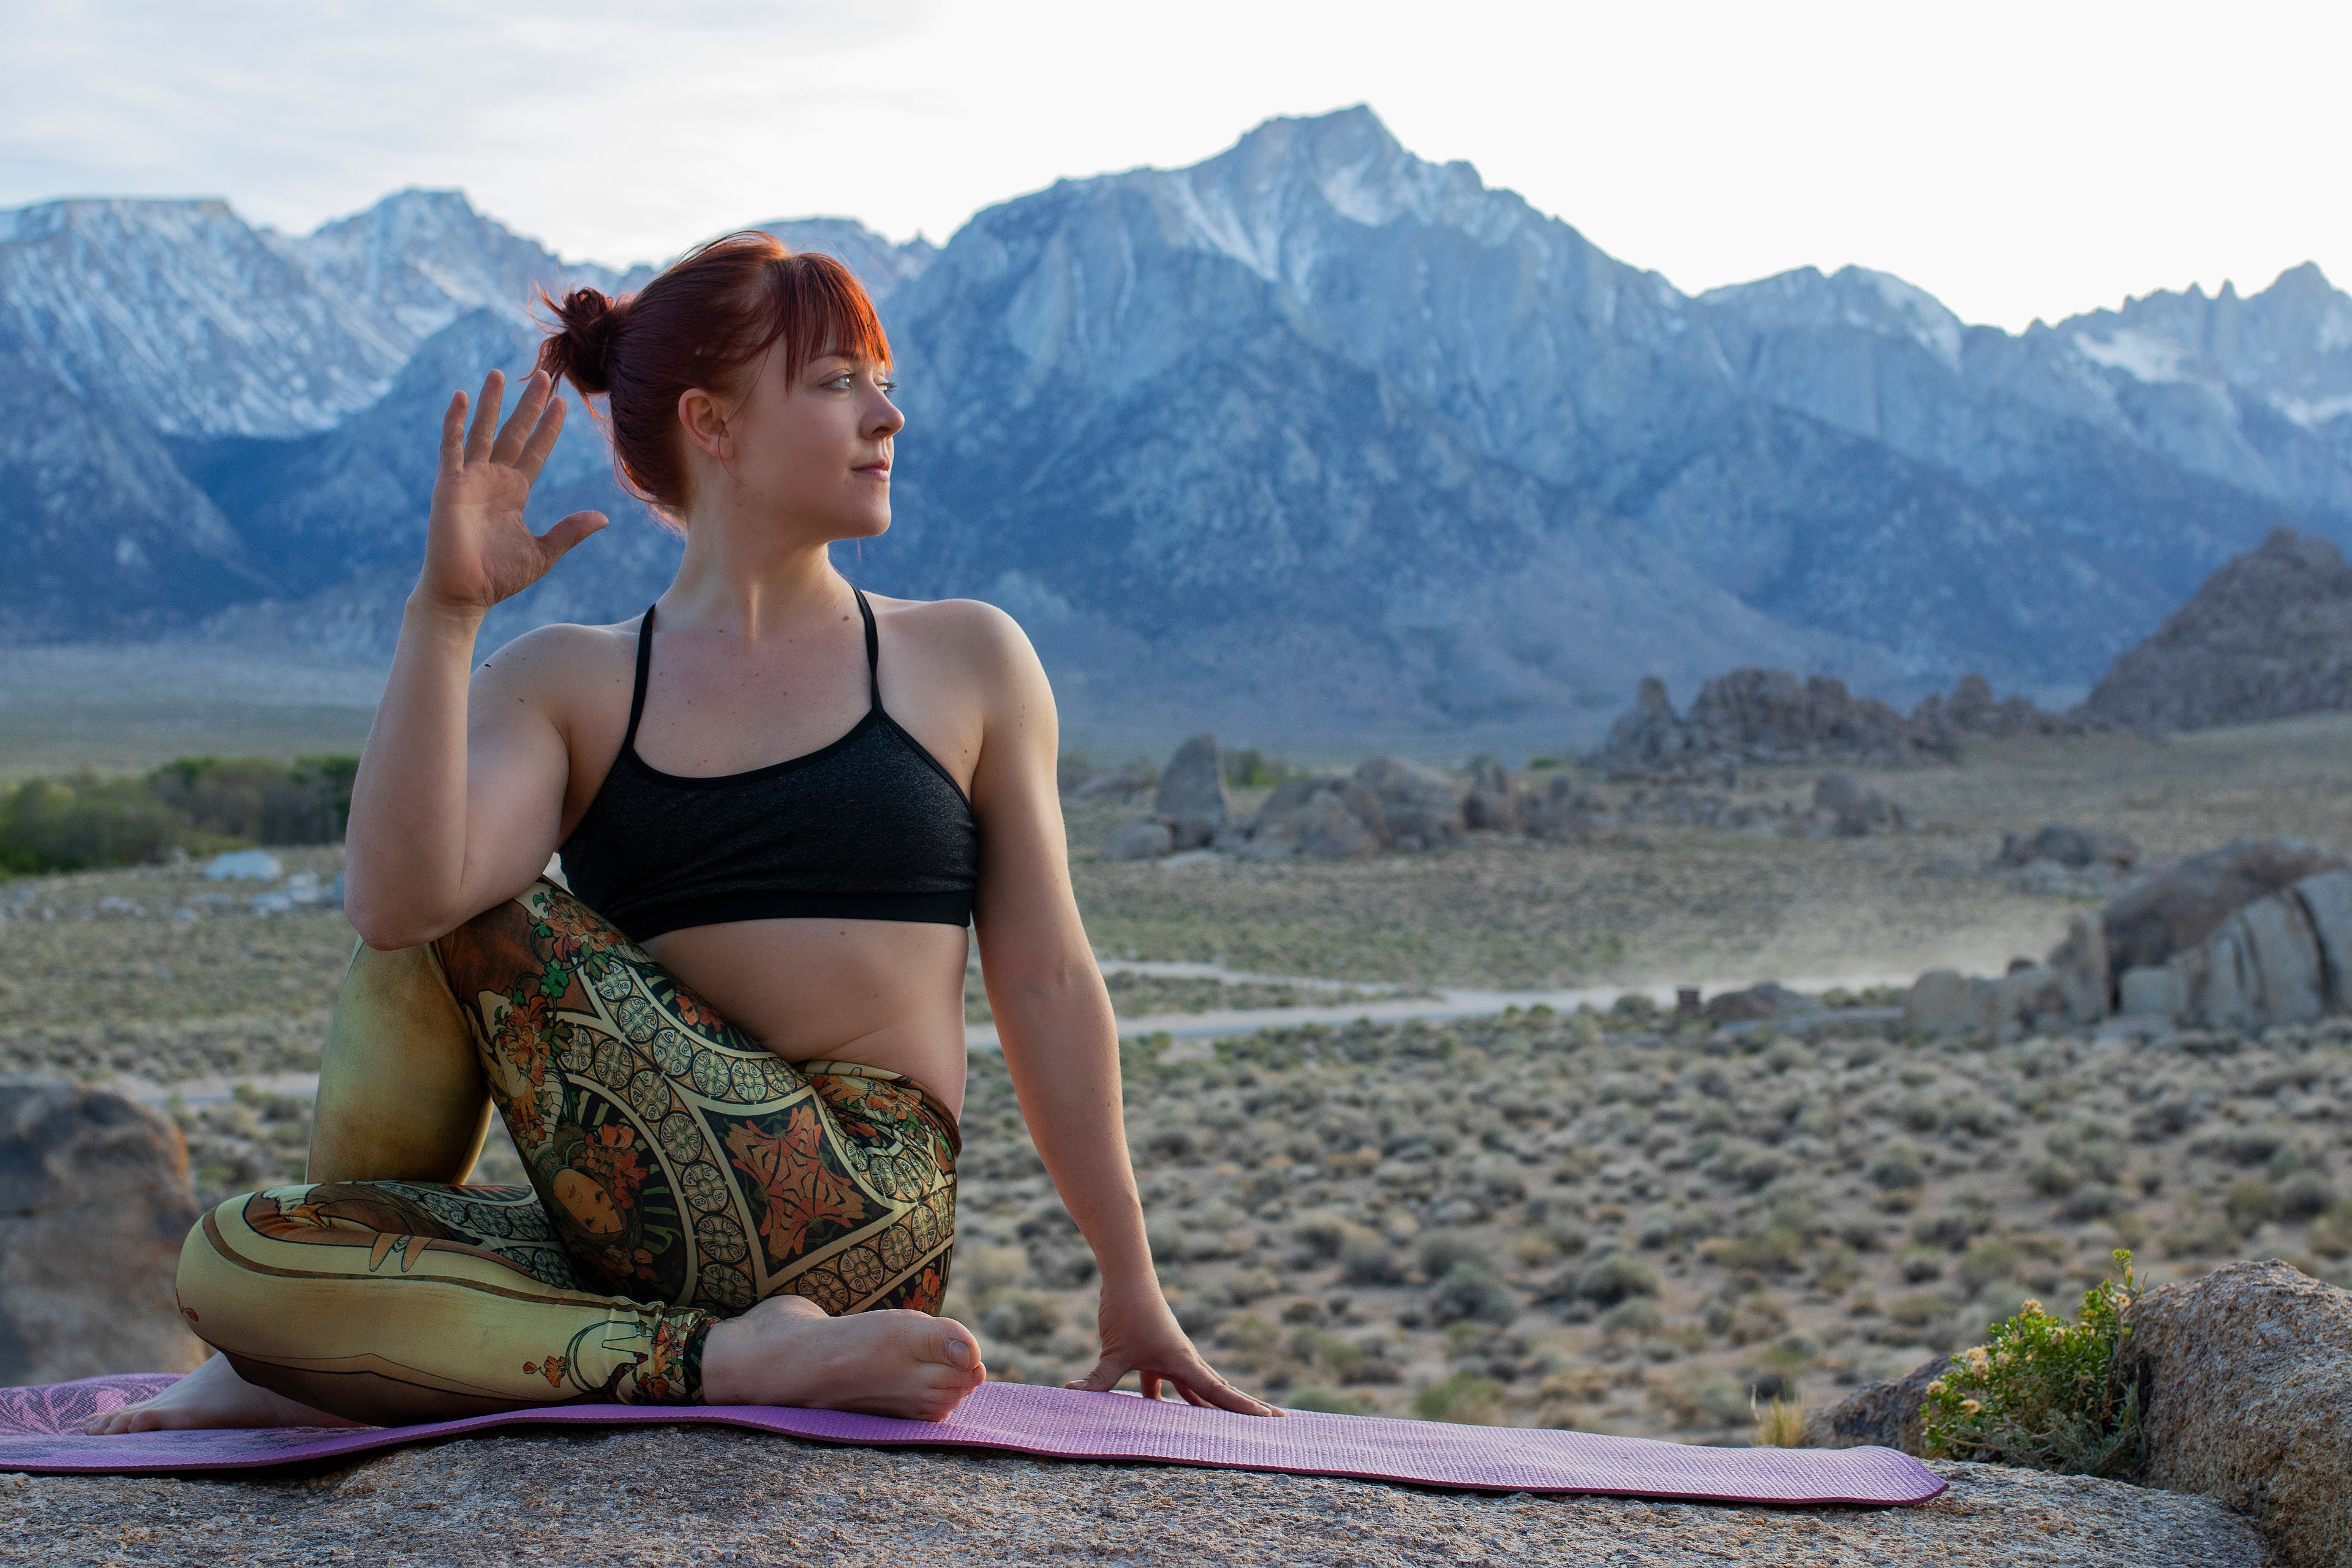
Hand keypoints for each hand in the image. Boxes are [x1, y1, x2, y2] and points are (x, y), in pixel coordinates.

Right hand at [416, 368, 606, 615]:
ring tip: (501, 373)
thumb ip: (570, 531)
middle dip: (528, 405)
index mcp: (514, 493)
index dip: (548, 428)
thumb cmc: (498, 577)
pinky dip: (455, 421)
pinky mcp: (448, 485)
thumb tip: (603, 517)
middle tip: (543, 374)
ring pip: (484, 431)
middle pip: (514, 433)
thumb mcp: (543, 552)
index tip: (563, 403)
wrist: (463, 595)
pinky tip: (463, 396)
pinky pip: (451, 447)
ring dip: (492, 403)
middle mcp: (493, 480)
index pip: (535, 451)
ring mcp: (469, 479)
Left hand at [1065, 1281, 1281, 1415]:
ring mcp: (1171, 1358)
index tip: (1272, 1419)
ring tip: (1224, 1430)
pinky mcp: (1154, 1355)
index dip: (1244, 1408)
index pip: (1219, 1392)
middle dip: (1243, 1408)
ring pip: (1195, 1390)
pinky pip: (1167, 1385)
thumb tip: (1072, 1394)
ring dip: (1207, 1409)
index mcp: (1183, 1362)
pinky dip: (1166, 1403)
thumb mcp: (1114, 1351)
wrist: (1126, 1276)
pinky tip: (1158, 1421)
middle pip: (1219, 1392)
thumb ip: (1098, 1380)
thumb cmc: (1127, 1311)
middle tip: (1276, 1421)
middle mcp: (1184, 1361)